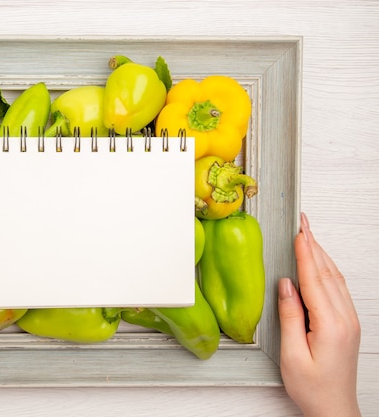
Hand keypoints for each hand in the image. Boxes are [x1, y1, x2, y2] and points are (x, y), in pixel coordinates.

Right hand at [278, 213, 360, 416]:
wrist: (334, 408)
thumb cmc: (312, 388)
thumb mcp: (292, 354)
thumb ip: (289, 316)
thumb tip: (286, 286)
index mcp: (330, 325)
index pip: (314, 279)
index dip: (305, 252)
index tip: (299, 231)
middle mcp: (344, 319)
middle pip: (327, 273)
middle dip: (314, 245)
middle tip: (304, 222)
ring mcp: (349, 320)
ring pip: (334, 278)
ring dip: (321, 255)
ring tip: (308, 236)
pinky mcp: (347, 324)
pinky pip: (337, 288)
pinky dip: (326, 270)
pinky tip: (318, 264)